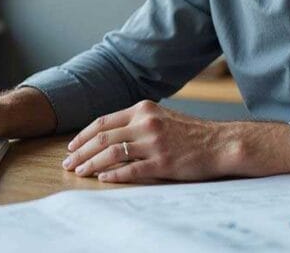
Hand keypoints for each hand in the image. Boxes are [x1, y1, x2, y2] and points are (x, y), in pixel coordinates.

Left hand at [61, 100, 289, 182]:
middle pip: (102, 137)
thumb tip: (108, 135)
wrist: (221, 143)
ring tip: (80, 173)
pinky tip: (102, 180)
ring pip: (111, 153)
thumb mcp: (162, 117)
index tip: (72, 147)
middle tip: (68, 163)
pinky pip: (131, 170)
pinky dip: (113, 176)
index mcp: (143, 109)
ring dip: (91, 164)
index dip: (84, 135)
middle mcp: (146, 123)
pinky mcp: (163, 162)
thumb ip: (137, 122)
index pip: (103, 121)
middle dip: (81, 152)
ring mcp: (154, 142)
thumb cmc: (191, 133)